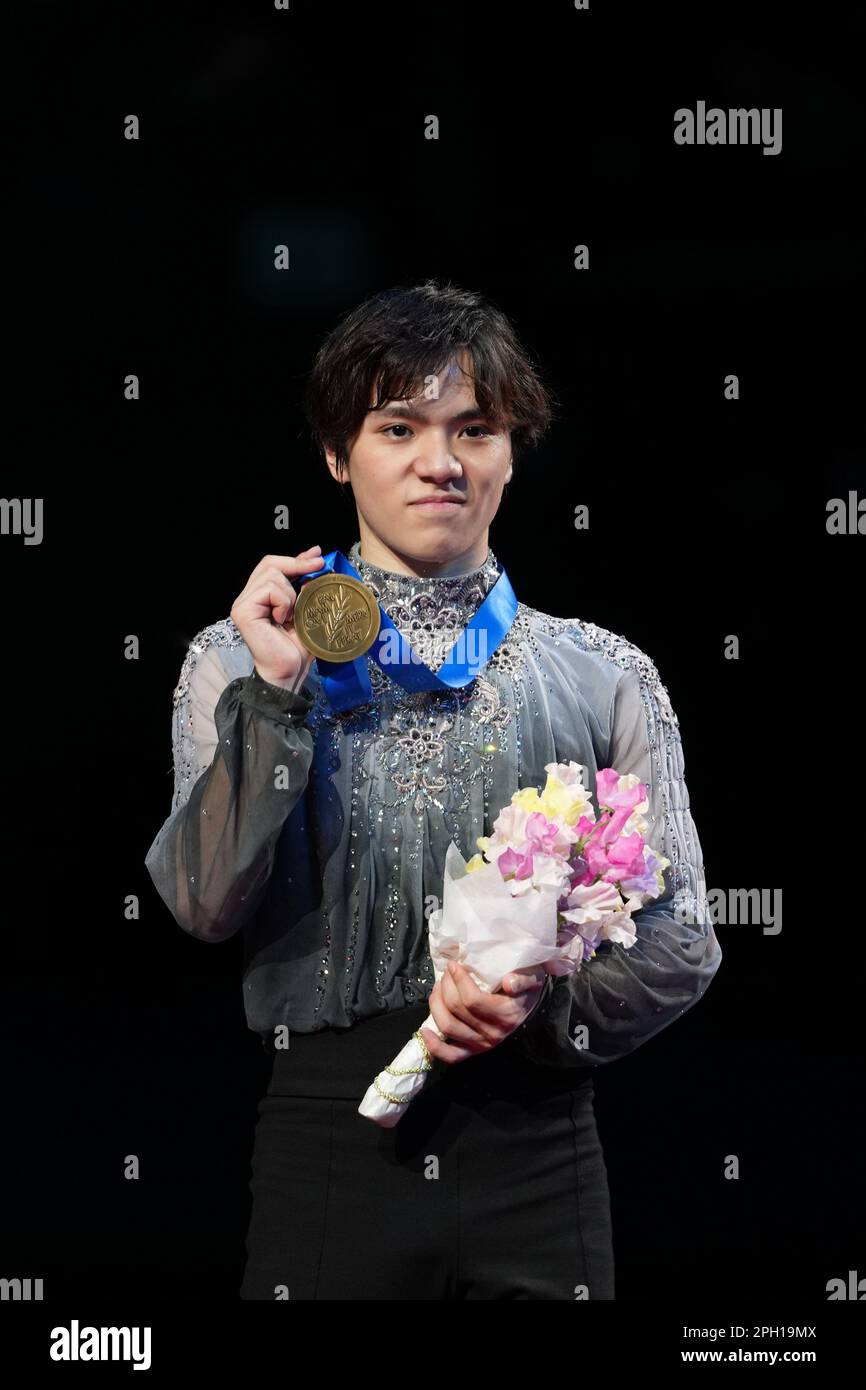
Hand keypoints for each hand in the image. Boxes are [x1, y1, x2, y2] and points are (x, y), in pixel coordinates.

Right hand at [229, 546, 325, 690]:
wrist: (290, 671)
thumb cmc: (297, 648)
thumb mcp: (306, 609)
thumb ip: (306, 585)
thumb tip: (316, 556)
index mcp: (260, 596)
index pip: (273, 565)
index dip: (296, 558)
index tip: (318, 555)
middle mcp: (248, 597)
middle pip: (269, 563)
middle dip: (297, 564)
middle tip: (318, 568)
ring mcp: (242, 604)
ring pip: (272, 574)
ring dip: (290, 593)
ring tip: (292, 615)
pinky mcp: (242, 611)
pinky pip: (268, 590)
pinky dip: (283, 602)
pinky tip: (284, 620)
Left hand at [420, 962, 546, 1063]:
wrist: (530, 1006)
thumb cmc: (527, 987)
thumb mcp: (532, 977)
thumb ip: (523, 979)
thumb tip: (509, 982)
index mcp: (506, 1014)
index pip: (472, 999)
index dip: (458, 980)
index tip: (454, 964)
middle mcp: (493, 1033)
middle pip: (456, 1009)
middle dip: (445, 986)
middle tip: (446, 973)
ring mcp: (482, 1044)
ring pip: (448, 1026)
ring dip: (436, 1004)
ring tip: (438, 988)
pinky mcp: (473, 1051)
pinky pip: (452, 1055)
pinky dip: (435, 1046)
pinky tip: (424, 1031)